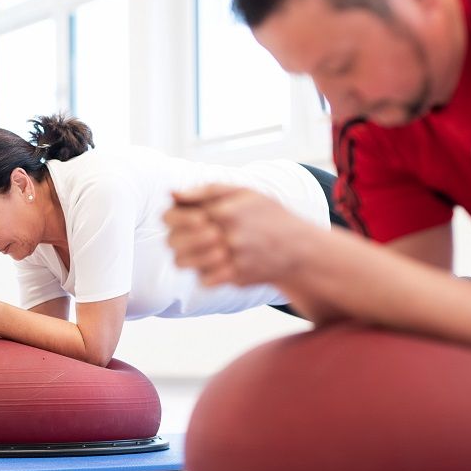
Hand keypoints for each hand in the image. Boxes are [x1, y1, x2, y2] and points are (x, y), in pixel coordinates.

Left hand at [164, 184, 315, 287]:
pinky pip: (204, 280)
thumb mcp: (243, 192)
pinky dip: (202, 274)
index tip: (174, 218)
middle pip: (175, 240)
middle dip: (173, 238)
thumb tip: (171, 194)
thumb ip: (206, 190)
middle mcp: (229, 234)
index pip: (176, 216)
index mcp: (226, 210)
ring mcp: (233, 258)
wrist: (300, 248)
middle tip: (179, 238)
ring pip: (184, 262)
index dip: (169, 218)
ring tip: (192, 252)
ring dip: (183, 257)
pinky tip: (209, 265)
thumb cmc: (267, 215)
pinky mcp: (238, 277)